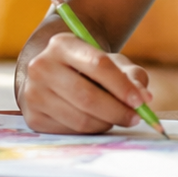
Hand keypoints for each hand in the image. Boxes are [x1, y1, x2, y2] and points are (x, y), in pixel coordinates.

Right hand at [18, 33, 153, 133]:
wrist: (53, 73)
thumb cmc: (88, 67)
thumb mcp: (111, 62)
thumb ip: (132, 76)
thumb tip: (144, 98)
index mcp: (62, 44)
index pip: (97, 65)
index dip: (122, 86)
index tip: (142, 101)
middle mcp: (41, 66)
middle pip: (87, 96)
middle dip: (117, 111)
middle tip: (135, 118)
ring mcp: (33, 93)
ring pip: (80, 119)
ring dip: (106, 123)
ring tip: (116, 118)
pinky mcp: (33, 118)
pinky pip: (70, 132)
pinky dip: (90, 131)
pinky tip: (95, 121)